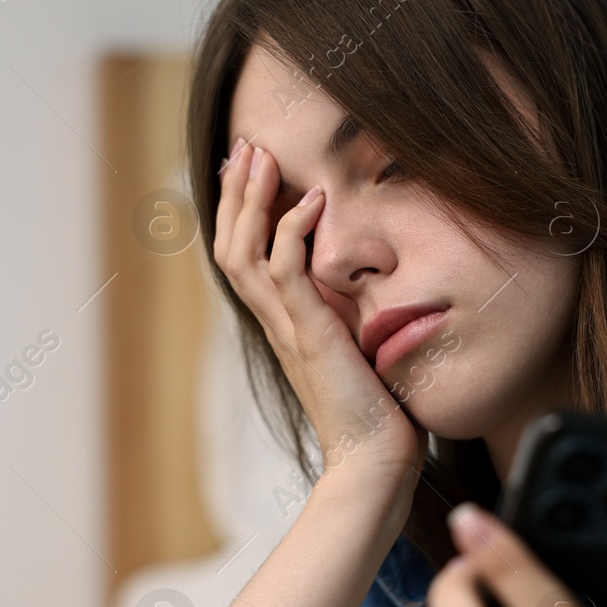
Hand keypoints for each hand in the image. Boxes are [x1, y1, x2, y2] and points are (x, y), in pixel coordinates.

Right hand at [214, 137, 425, 480]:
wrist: (376, 460)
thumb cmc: (376, 412)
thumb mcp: (356, 348)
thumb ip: (347, 315)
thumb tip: (359, 286)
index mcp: (282, 324)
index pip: (244, 257)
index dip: (240, 211)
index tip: (251, 167)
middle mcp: (276, 323)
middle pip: (230, 247)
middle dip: (236, 193)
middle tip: (246, 146)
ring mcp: (288, 330)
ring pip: (245, 254)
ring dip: (252, 202)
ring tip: (264, 158)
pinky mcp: (311, 337)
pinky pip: (286, 275)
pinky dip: (293, 233)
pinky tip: (315, 201)